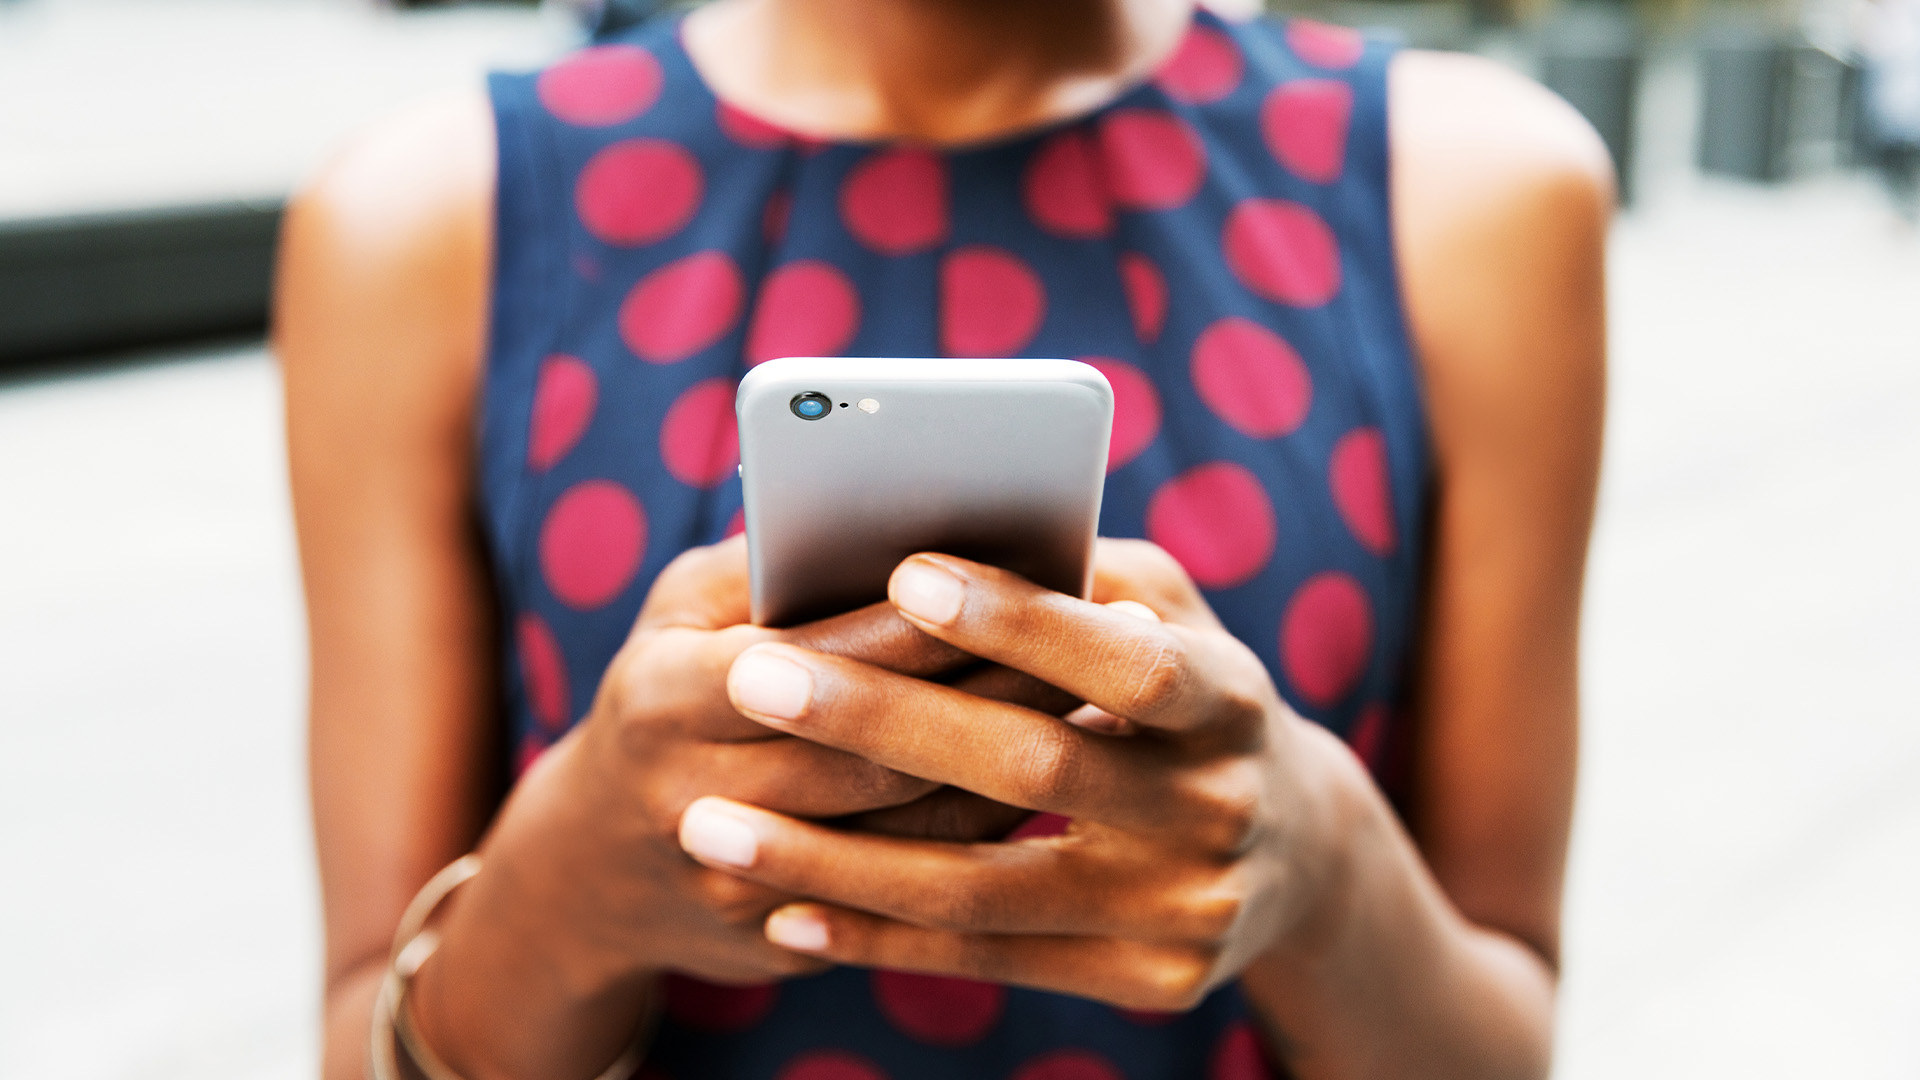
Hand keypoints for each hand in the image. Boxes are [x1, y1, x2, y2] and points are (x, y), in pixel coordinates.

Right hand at [411, 536, 1066, 1079]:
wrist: (591, 873)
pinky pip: (908, 887)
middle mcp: (691, 799)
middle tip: (1103, 639)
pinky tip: (1058, 779)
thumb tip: (888, 514)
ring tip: (1103, 701)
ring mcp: (738, 885)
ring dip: (1012, 766)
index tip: (1022, 577)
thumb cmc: (660, 697)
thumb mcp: (680, 615)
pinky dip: (987, 829)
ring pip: (907, 828)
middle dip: (995, 692)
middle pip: (877, 752)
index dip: (922, 624)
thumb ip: (770, 566)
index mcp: (663, 699)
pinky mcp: (785, 940)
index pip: (816, 658)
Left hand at [676, 540, 1362, 1010]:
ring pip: (983, 888)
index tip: (902, 572)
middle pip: (1035, 769)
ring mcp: (1188, 909)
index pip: (1125, 659)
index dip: (1018, 621)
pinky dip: (875, 938)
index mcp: (1233, 698)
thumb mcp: (1168, 615)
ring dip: (834, 862)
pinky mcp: (1149, 981)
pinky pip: (986, 960)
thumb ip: (1076, 575)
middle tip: (750, 679)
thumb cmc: (1185, 695)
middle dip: (881, 722)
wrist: (1294, 854)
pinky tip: (780, 909)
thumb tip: (928, 532)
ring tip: (713, 827)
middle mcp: (1223, 809)